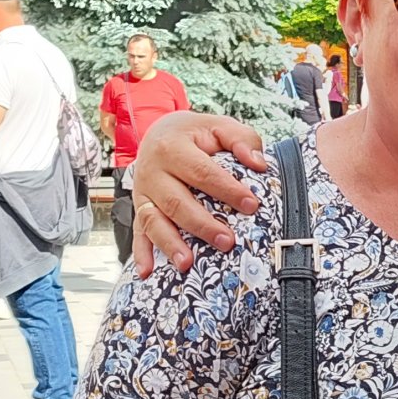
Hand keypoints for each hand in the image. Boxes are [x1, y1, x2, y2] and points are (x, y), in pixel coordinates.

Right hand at [129, 112, 268, 274]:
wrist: (159, 133)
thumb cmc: (195, 134)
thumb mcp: (219, 126)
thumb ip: (241, 139)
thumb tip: (259, 164)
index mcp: (173, 148)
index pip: (203, 172)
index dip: (227, 190)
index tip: (252, 205)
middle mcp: (153, 171)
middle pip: (176, 202)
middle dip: (202, 225)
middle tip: (227, 241)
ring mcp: (143, 192)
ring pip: (153, 221)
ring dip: (170, 244)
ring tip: (187, 264)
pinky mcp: (139, 208)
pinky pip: (138, 232)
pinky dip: (142, 253)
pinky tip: (147, 272)